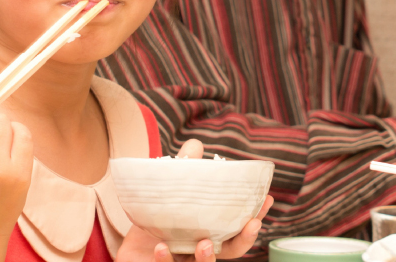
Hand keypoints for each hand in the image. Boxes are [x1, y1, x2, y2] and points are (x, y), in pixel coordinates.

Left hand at [116, 139, 273, 261]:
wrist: (127, 250)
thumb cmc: (156, 223)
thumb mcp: (170, 195)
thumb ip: (183, 172)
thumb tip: (195, 145)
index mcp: (211, 233)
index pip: (239, 229)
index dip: (256, 216)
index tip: (267, 199)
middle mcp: (202, 251)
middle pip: (232, 251)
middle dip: (244, 239)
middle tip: (252, 224)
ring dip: (207, 258)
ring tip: (205, 242)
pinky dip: (165, 260)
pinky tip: (160, 247)